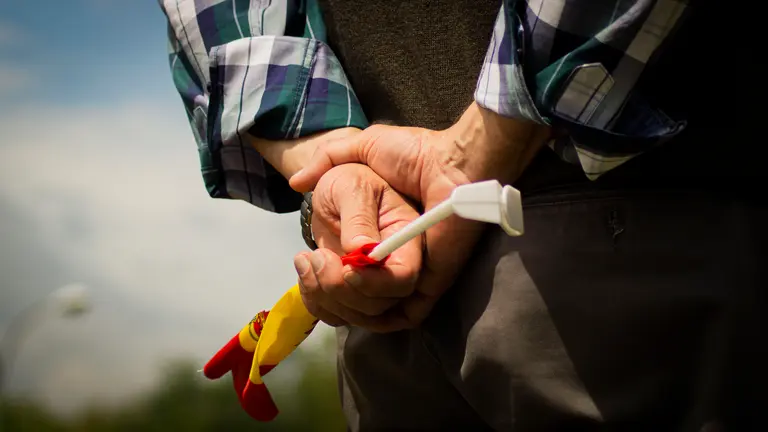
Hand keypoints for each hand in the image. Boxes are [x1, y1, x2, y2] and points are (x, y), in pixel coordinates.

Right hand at [291, 103, 549, 330]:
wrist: (451, 159)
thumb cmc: (413, 153)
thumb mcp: (362, 150)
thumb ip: (328, 160)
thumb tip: (297, 184)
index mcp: (375, 241)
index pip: (342, 282)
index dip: (318, 281)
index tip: (303, 259)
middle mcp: (390, 264)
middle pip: (351, 303)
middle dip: (325, 289)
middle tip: (314, 261)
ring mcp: (409, 277)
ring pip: (370, 313)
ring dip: (342, 296)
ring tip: (328, 264)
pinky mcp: (429, 285)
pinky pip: (400, 316)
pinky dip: (371, 307)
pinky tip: (351, 276)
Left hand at [293, 163, 422, 331]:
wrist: (332, 191)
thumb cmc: (348, 180)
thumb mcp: (351, 188)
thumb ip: (358, 217)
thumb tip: (361, 249)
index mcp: (407, 238)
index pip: (405, 277)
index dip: (376, 283)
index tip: (347, 268)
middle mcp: (397, 266)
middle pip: (382, 304)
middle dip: (342, 290)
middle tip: (316, 257)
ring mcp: (376, 284)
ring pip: (359, 316)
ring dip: (323, 296)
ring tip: (304, 259)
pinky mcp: (354, 292)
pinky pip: (338, 315)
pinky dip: (315, 301)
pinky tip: (304, 270)